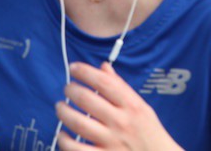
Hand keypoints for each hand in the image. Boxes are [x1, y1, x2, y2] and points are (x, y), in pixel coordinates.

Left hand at [56, 62, 181, 149]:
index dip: (85, 72)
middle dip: (71, 90)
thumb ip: (121, 87)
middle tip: (67, 88)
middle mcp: (121, 122)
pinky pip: (76, 148)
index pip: (104, 82)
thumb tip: (103, 68)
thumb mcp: (141, 107)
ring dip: (64, 112)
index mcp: (132, 106)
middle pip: (87, 99)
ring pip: (78, 123)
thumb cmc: (149, 134)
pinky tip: (62, 134)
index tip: (74, 67)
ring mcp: (111, 141)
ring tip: (60, 107)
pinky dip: (64, 140)